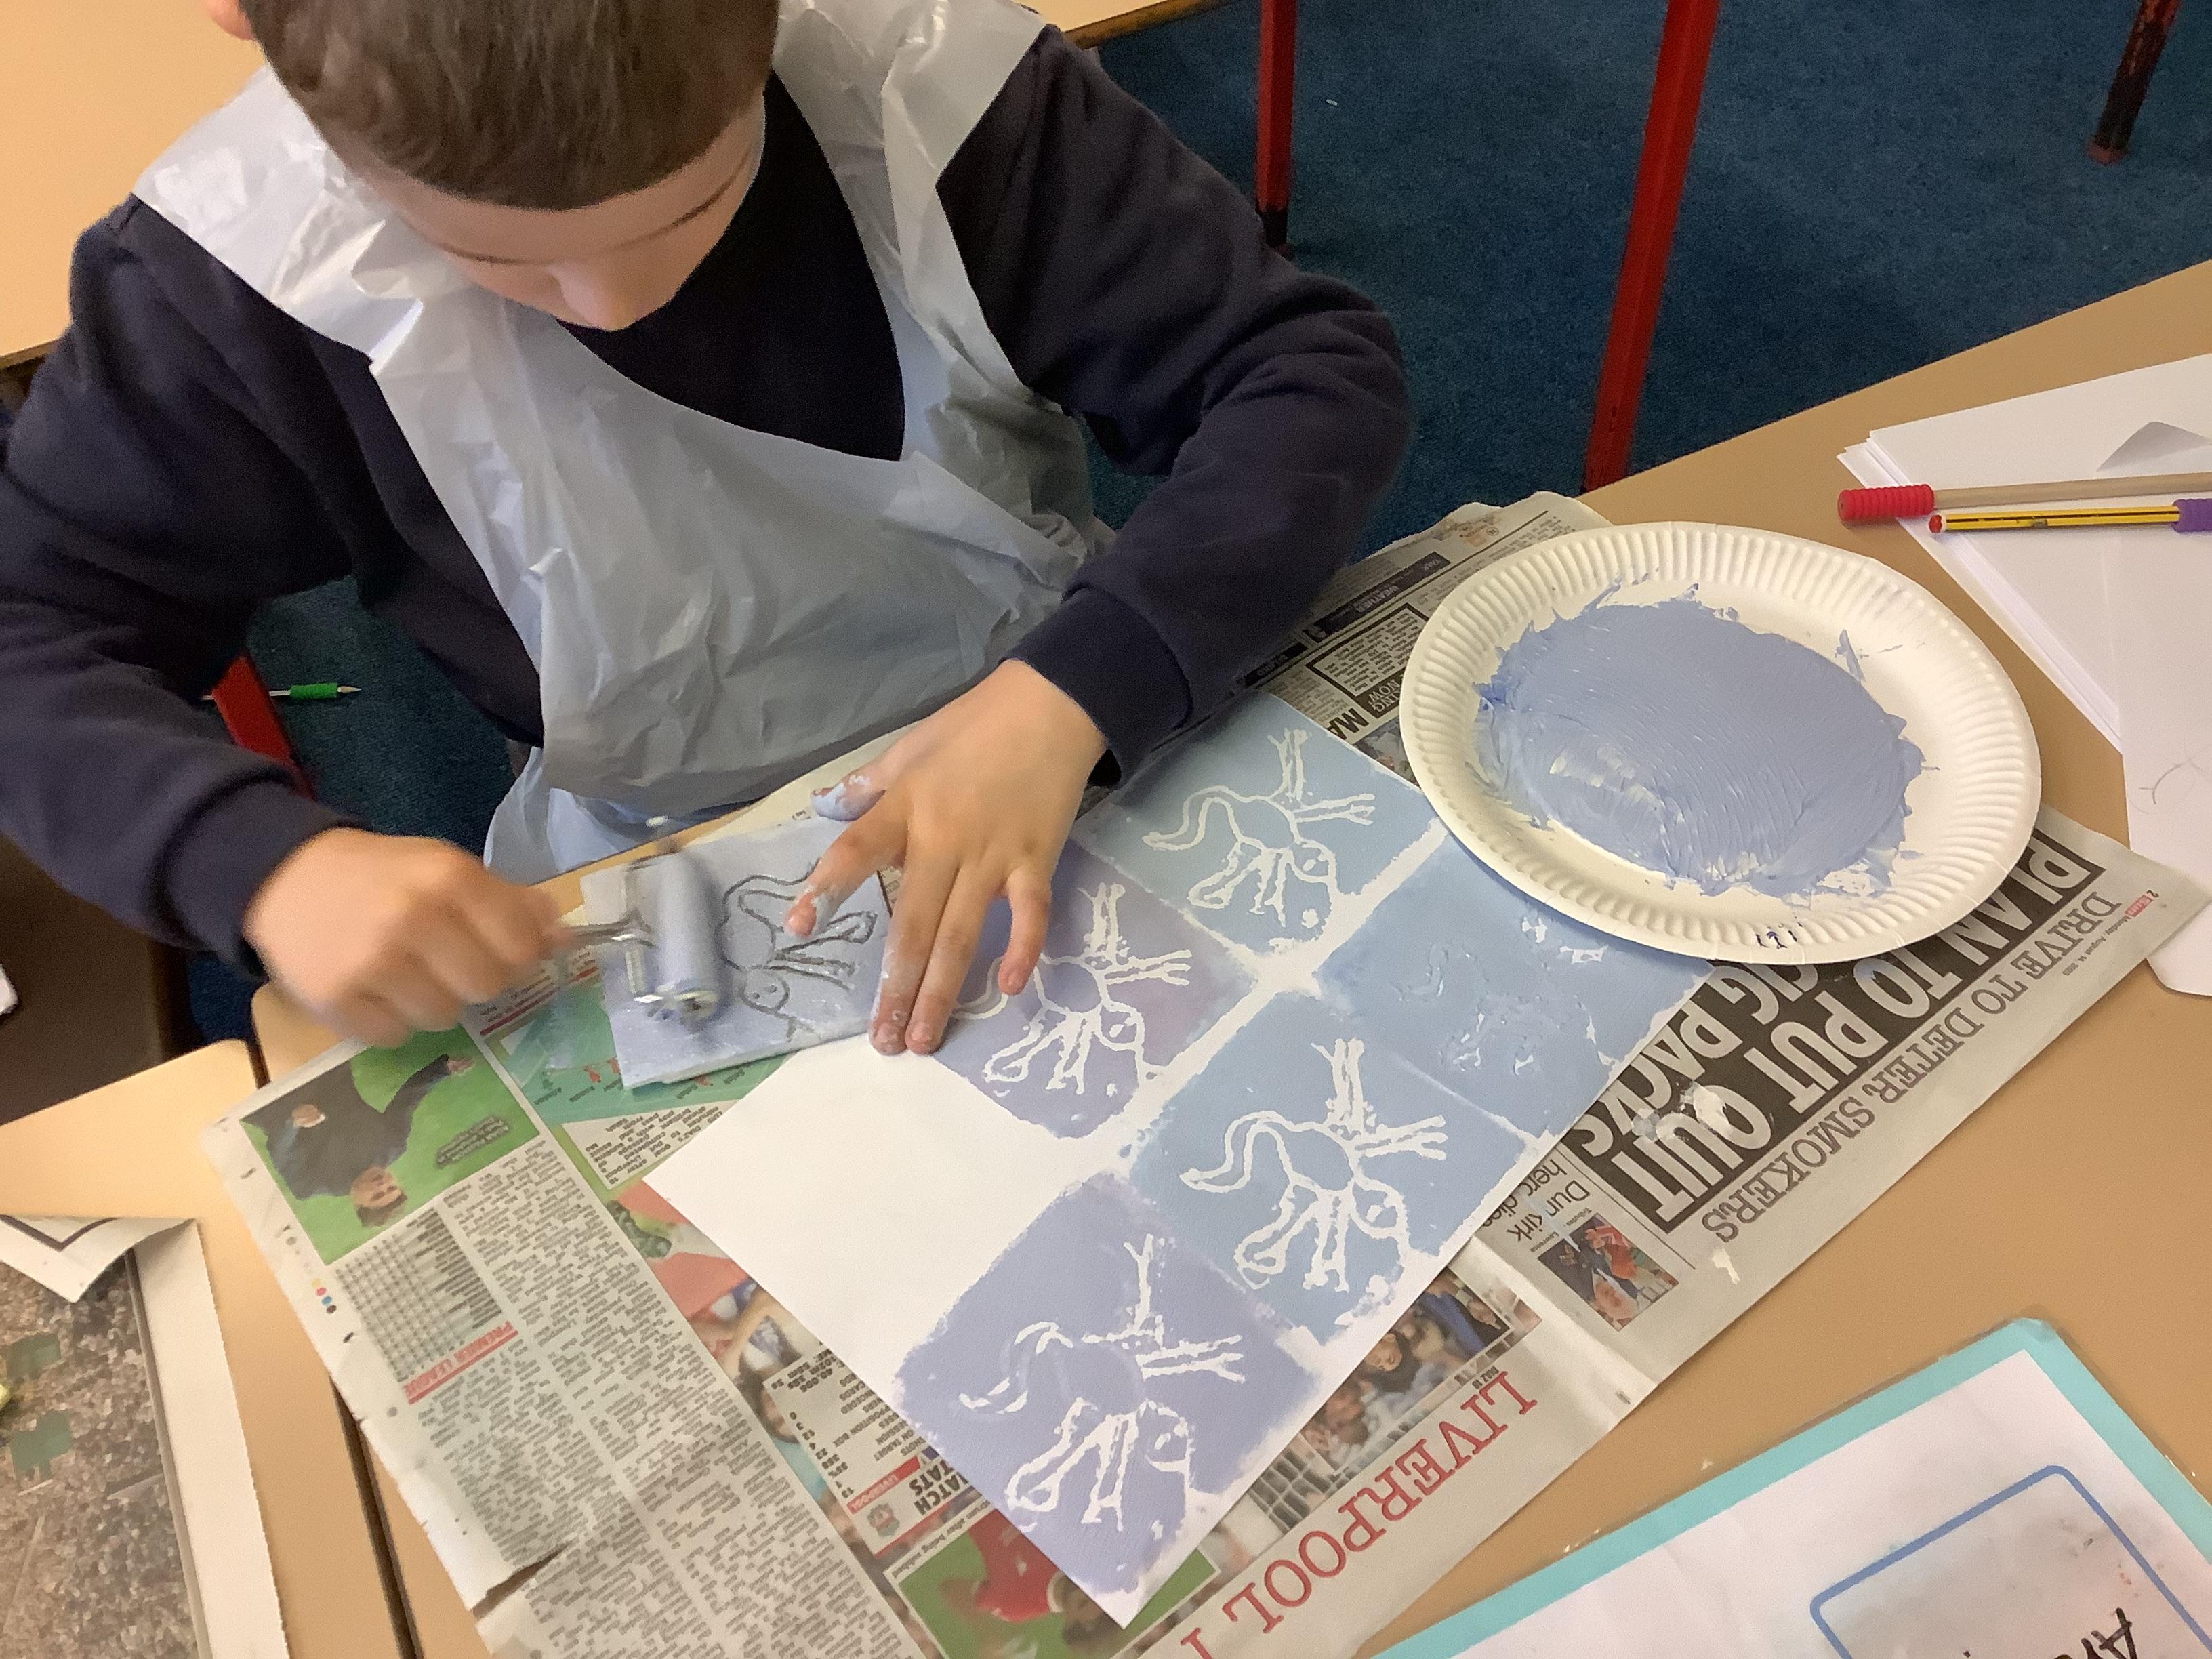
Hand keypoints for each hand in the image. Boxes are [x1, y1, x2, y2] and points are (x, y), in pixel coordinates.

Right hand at [244, 827, 566, 1046]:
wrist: (285, 876)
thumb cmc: (383, 876)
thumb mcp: (447, 868)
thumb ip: (510, 902)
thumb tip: (567, 938)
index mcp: (450, 877)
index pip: (522, 945)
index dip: (520, 956)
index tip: (501, 951)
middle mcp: (412, 918)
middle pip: (487, 987)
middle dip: (475, 980)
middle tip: (448, 962)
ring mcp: (371, 962)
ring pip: (444, 1017)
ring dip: (433, 1002)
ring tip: (405, 971)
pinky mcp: (334, 1000)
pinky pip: (394, 1037)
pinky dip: (390, 1020)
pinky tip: (373, 988)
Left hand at [786, 661, 1105, 1055]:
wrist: (1051, 705)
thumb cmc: (973, 727)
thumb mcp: (908, 748)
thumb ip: (868, 786)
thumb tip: (826, 805)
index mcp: (905, 809)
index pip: (855, 853)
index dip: (826, 890)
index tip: (798, 929)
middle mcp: (943, 841)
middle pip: (911, 924)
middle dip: (895, 987)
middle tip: (882, 1041)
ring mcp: (993, 856)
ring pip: (961, 935)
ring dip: (941, 992)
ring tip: (924, 1040)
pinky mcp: (1036, 861)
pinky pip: (1029, 914)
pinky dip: (1022, 950)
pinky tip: (1008, 988)